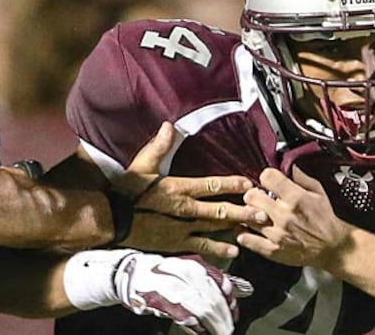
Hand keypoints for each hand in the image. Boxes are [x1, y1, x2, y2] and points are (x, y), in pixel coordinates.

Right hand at [114, 252, 252, 334]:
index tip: (234, 313)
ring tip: (220, 332)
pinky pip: (184, 316)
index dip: (230, 301)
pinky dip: (195, 326)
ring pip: (201, 308)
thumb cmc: (164, 275)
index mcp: (196, 266)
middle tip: (229, 329)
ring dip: (213, 324)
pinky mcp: (160, 300)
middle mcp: (186, 273)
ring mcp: (173, 286)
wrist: (133, 273)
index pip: (221, 283)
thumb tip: (237, 290)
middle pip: (213, 299)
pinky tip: (201, 331)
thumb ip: (210, 281)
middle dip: (224, 317)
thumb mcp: (189, 272)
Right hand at [116, 122, 266, 256]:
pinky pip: (201, 246)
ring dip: (236, 229)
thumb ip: (158, 146)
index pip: (211, 185)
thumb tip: (170, 125)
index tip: (249, 184)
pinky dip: (218, 248)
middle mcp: (185, 209)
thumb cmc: (126, 190)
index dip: (231, 184)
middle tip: (264, 213)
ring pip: (214, 229)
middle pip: (220, 210)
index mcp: (179, 188)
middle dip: (243, 211)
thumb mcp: (141, 165)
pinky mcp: (176, 243)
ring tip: (255, 231)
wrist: (110, 219)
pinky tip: (234, 250)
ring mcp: (182, 228)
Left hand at [237, 167, 351, 268]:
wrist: (332, 246)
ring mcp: (276, 234)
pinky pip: (245, 239)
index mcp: (296, 198)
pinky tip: (250, 229)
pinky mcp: (271, 250)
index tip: (268, 181)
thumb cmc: (324, 218)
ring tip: (257, 213)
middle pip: (251, 196)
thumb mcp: (318, 192)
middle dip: (254, 194)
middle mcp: (284, 215)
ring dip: (249, 213)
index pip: (267, 177)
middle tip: (259, 198)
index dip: (266, 177)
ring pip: (246, 217)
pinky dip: (243, 233)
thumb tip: (288, 164)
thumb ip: (301, 176)